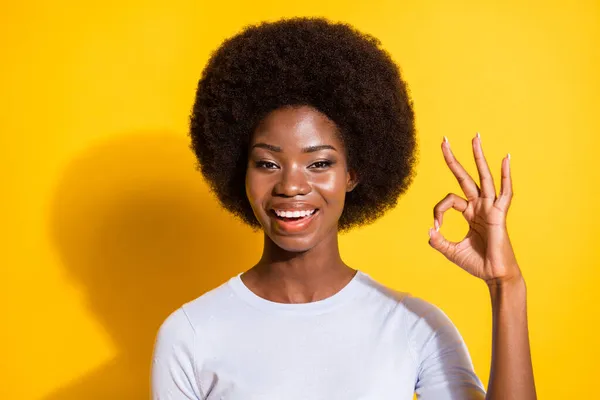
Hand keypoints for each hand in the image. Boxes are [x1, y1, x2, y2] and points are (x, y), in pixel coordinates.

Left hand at [428, 133, 521, 285]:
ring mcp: (490, 208)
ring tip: (474, 137)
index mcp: (469, 213)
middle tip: (444, 140)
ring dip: (478, 157)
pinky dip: (506, 175)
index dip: (437, 211)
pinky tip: (506, 158)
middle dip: (453, 159)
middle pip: (464, 177)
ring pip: (483, 177)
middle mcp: (479, 206)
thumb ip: (438, 241)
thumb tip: (429, 231)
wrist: (494, 276)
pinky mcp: (500, 214)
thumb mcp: (450, 251)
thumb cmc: (476, 264)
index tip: (436, 227)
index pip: (448, 200)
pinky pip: (504, 192)